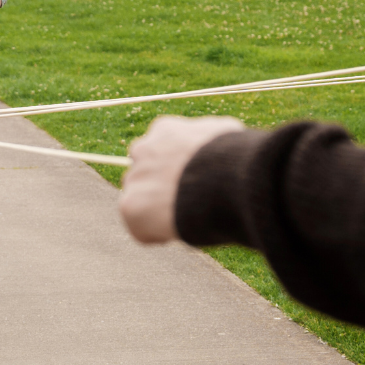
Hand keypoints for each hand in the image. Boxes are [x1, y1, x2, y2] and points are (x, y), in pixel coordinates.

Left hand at [119, 115, 244, 242]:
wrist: (222, 180)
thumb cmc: (234, 159)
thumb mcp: (227, 137)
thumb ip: (212, 141)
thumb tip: (220, 148)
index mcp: (165, 130)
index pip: (161, 150)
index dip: (176, 170)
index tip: (191, 182)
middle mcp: (143, 149)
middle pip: (144, 173)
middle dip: (159, 187)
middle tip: (185, 203)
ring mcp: (134, 177)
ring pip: (139, 198)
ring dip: (157, 210)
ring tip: (186, 218)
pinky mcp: (130, 206)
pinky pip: (140, 227)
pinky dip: (156, 234)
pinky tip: (178, 231)